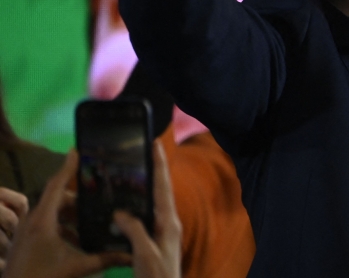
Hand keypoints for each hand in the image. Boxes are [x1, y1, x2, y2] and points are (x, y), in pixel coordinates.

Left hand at [3, 151, 129, 277]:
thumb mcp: (75, 268)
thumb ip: (104, 258)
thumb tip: (131, 253)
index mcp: (43, 220)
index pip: (57, 185)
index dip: (68, 167)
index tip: (79, 151)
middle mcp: (33, 220)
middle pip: (57, 198)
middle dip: (79, 197)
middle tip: (100, 195)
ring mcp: (27, 231)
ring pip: (52, 212)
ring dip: (72, 214)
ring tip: (93, 218)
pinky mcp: (26, 241)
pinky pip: (46, 224)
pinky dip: (63, 225)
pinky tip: (78, 239)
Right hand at [112, 142, 181, 277]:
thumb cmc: (157, 277)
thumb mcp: (145, 254)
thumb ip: (135, 231)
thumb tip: (120, 213)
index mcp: (169, 221)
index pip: (163, 187)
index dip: (159, 165)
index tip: (155, 144)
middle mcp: (169, 222)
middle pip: (160, 190)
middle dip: (153, 170)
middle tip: (141, 152)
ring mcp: (163, 231)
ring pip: (154, 202)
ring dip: (146, 186)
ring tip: (131, 172)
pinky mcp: (156, 240)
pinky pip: (147, 216)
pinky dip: (138, 206)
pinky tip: (126, 206)